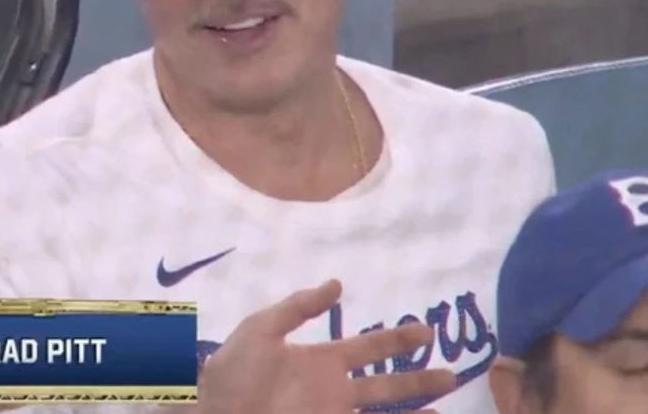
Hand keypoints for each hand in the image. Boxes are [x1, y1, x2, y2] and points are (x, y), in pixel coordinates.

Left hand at [198, 280, 456, 413]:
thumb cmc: (232, 374)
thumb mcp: (260, 329)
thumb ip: (297, 308)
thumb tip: (337, 283)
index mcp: (320, 361)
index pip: (368, 348)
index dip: (397, 339)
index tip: (427, 331)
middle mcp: (334, 391)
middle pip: (387, 384)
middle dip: (419, 380)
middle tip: (452, 375)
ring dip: (412, 412)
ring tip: (442, 411)